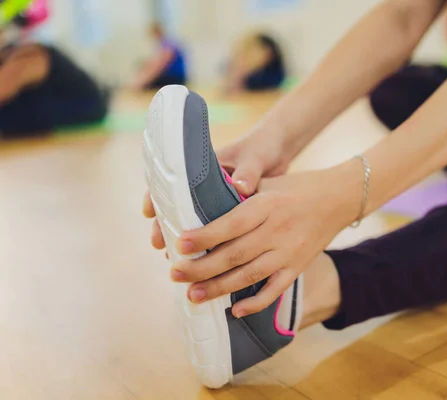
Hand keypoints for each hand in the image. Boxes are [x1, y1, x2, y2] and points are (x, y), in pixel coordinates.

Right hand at [143, 124, 292, 252]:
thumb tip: (240, 188)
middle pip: (177, 207)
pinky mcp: (231, 215)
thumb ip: (248, 173)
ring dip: (184, 241)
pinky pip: (216, 232)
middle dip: (165, 227)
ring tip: (174, 259)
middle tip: (160, 245)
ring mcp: (216, 202)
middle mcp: (205, 187)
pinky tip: (204, 262)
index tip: (148, 213)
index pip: (170, 181)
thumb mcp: (254, 158)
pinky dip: (208, 245)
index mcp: (204, 168)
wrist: (280, 150)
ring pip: (194, 224)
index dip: (156, 197)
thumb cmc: (262, 148)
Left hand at [171, 164, 360, 317]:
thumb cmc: (297, 188)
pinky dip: (256, 303)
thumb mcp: (269, 182)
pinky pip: (275, 289)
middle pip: (234, 254)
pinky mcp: (298, 267)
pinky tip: (235, 310)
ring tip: (193, 295)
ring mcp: (289, 252)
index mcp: (267, 205)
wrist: (339, 198)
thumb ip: (239, 195)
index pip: (230, 224)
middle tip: (175, 274)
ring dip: (219, 288)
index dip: (204, 236)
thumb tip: (201, 205)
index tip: (180, 244)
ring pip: (249, 275)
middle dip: (202, 267)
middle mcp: (277, 230)